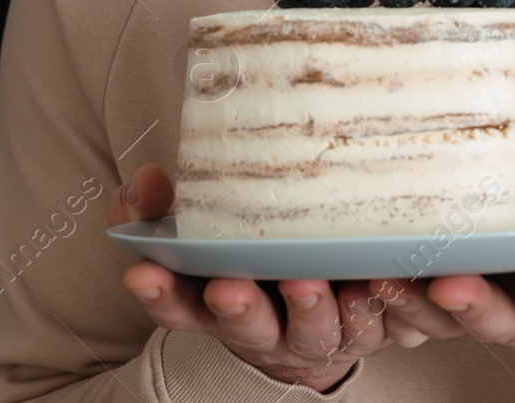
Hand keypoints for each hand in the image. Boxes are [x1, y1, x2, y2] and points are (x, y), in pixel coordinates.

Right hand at [108, 162, 396, 391]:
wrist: (322, 298)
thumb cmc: (254, 252)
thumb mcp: (202, 228)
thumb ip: (163, 205)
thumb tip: (147, 179)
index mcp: (215, 304)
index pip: (176, 305)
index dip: (159, 293)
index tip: (143, 274)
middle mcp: (264, 328)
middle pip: (246, 328)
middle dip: (238, 309)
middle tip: (229, 287)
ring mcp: (312, 334)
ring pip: (310, 333)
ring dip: (307, 311)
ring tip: (307, 282)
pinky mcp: (364, 331)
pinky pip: (370, 329)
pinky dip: (367, 311)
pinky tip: (367, 286)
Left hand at [367, 169, 514, 396]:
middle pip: (496, 315)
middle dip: (475, 303)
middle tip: (454, 284)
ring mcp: (488, 307)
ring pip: (443, 314)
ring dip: (414, 300)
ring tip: (385, 277)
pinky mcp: (453, 295)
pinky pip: (413, 300)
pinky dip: (385, 291)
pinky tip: (354, 268)